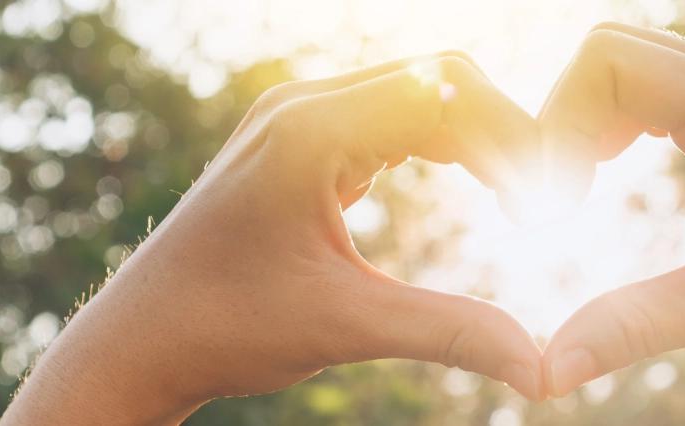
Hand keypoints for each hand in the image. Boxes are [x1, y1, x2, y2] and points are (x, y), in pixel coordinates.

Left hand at [2, 52, 544, 424]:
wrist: (138, 342)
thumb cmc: (225, 328)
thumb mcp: (347, 326)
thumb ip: (450, 333)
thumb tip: (544, 370)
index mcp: (311, 128)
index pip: (446, 93)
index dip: (511, 140)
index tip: (547, 206)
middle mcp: (302, 104)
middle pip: (439, 77)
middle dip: (500, 132)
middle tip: (542, 200)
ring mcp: (296, 118)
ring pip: (416, 92)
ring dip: (471, 134)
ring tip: (515, 194)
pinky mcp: (297, 142)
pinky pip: (387, 115)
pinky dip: (436, 140)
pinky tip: (464, 180)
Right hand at [539, 23, 684, 423]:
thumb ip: (637, 324)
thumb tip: (544, 370)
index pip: (602, 64)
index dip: (552, 124)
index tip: (547, 202)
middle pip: (616, 54)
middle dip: (566, 115)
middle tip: (550, 195)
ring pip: (650, 68)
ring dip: (599, 115)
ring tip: (576, 186)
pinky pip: (682, 91)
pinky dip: (635, 120)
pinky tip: (625, 169)